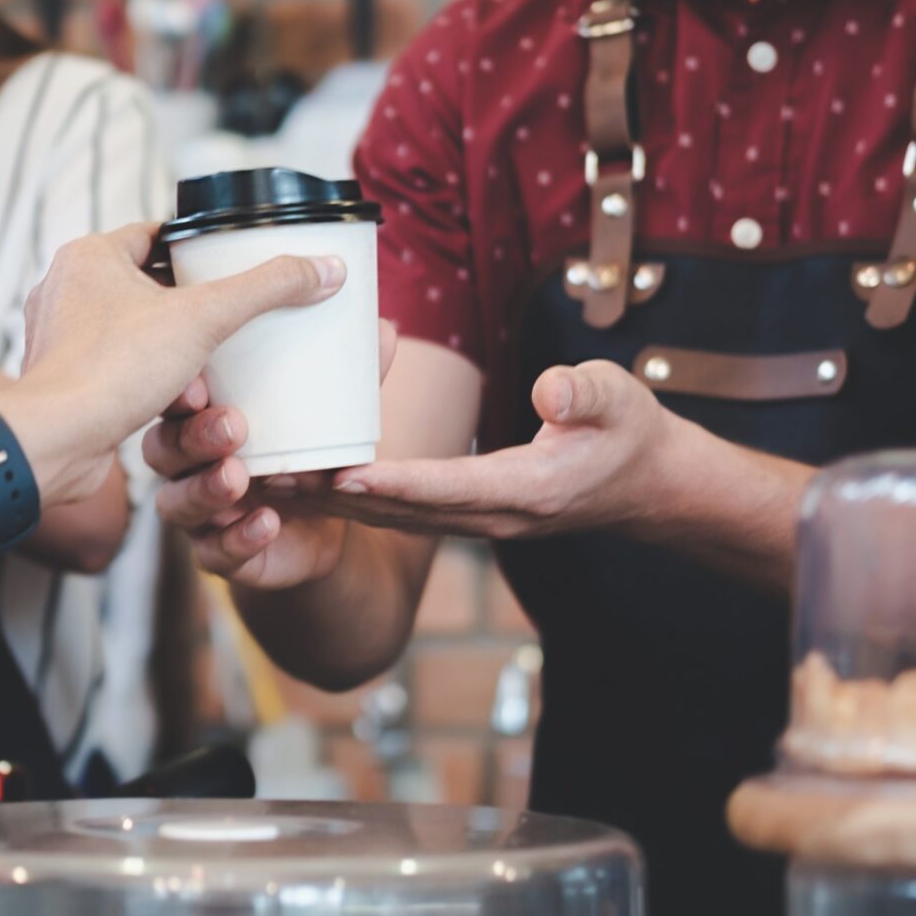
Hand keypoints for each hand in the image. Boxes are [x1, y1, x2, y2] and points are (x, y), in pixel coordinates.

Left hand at [0, 223, 345, 509]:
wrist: (56, 441)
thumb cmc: (110, 370)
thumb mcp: (204, 318)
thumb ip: (267, 289)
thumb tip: (324, 269)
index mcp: (90, 255)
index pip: (157, 234)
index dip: (199, 247)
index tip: (234, 263)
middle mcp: (67, 290)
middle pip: (150, 285)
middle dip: (194, 309)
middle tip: (233, 322)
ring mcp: (61, 337)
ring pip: (136, 333)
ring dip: (177, 352)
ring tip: (212, 369)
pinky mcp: (64, 380)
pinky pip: (119, 371)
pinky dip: (152, 382)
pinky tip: (184, 401)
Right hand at [144, 322, 399, 589]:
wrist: (328, 526)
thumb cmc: (311, 450)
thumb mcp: (332, 416)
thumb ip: (350, 378)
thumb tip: (386, 330)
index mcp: (202, 418)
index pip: (174, 400)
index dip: (176, 393)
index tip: (199, 383)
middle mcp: (188, 465)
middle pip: (163, 450)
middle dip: (192, 438)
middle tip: (233, 428)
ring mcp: (199, 513)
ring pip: (176, 503)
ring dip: (204, 489)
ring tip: (238, 477)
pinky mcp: (219, 555)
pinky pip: (214, 553)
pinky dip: (237, 539)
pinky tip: (266, 523)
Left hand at [262, 359, 668, 541]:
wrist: (647, 484)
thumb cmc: (631, 431)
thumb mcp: (621, 398)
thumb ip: (585, 394)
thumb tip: (550, 392)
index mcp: (529, 488)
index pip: (451, 487)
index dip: (396, 481)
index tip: (344, 472)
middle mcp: (494, 517)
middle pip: (402, 512)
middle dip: (337, 498)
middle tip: (275, 479)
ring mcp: (478, 523)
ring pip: (392, 519)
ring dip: (333, 505)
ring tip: (268, 484)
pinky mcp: (467, 515)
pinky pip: (400, 514)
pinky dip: (353, 503)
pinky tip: (309, 484)